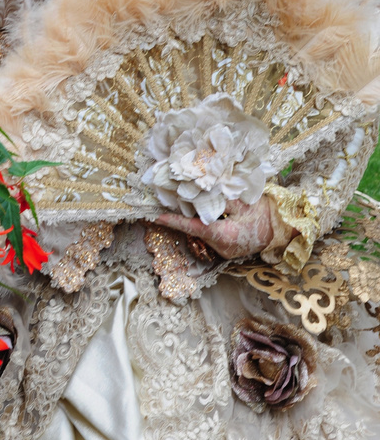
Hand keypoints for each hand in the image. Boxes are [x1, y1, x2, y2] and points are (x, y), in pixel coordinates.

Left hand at [153, 196, 274, 259]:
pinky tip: (200, 212)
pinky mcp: (227, 248)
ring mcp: (224, 251)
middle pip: (194, 230)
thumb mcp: (243, 202)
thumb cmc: (266, 215)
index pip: (192, 227)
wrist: (285, 231)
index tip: (155, 217)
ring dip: (193, 220)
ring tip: (179, 203)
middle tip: (164, 202)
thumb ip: (220, 197)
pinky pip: (209, 235)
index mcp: (224, 236)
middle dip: (180, 217)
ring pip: (201, 233)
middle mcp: (221, 247)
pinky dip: (203, 224)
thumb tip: (198, 189)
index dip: (172, 221)